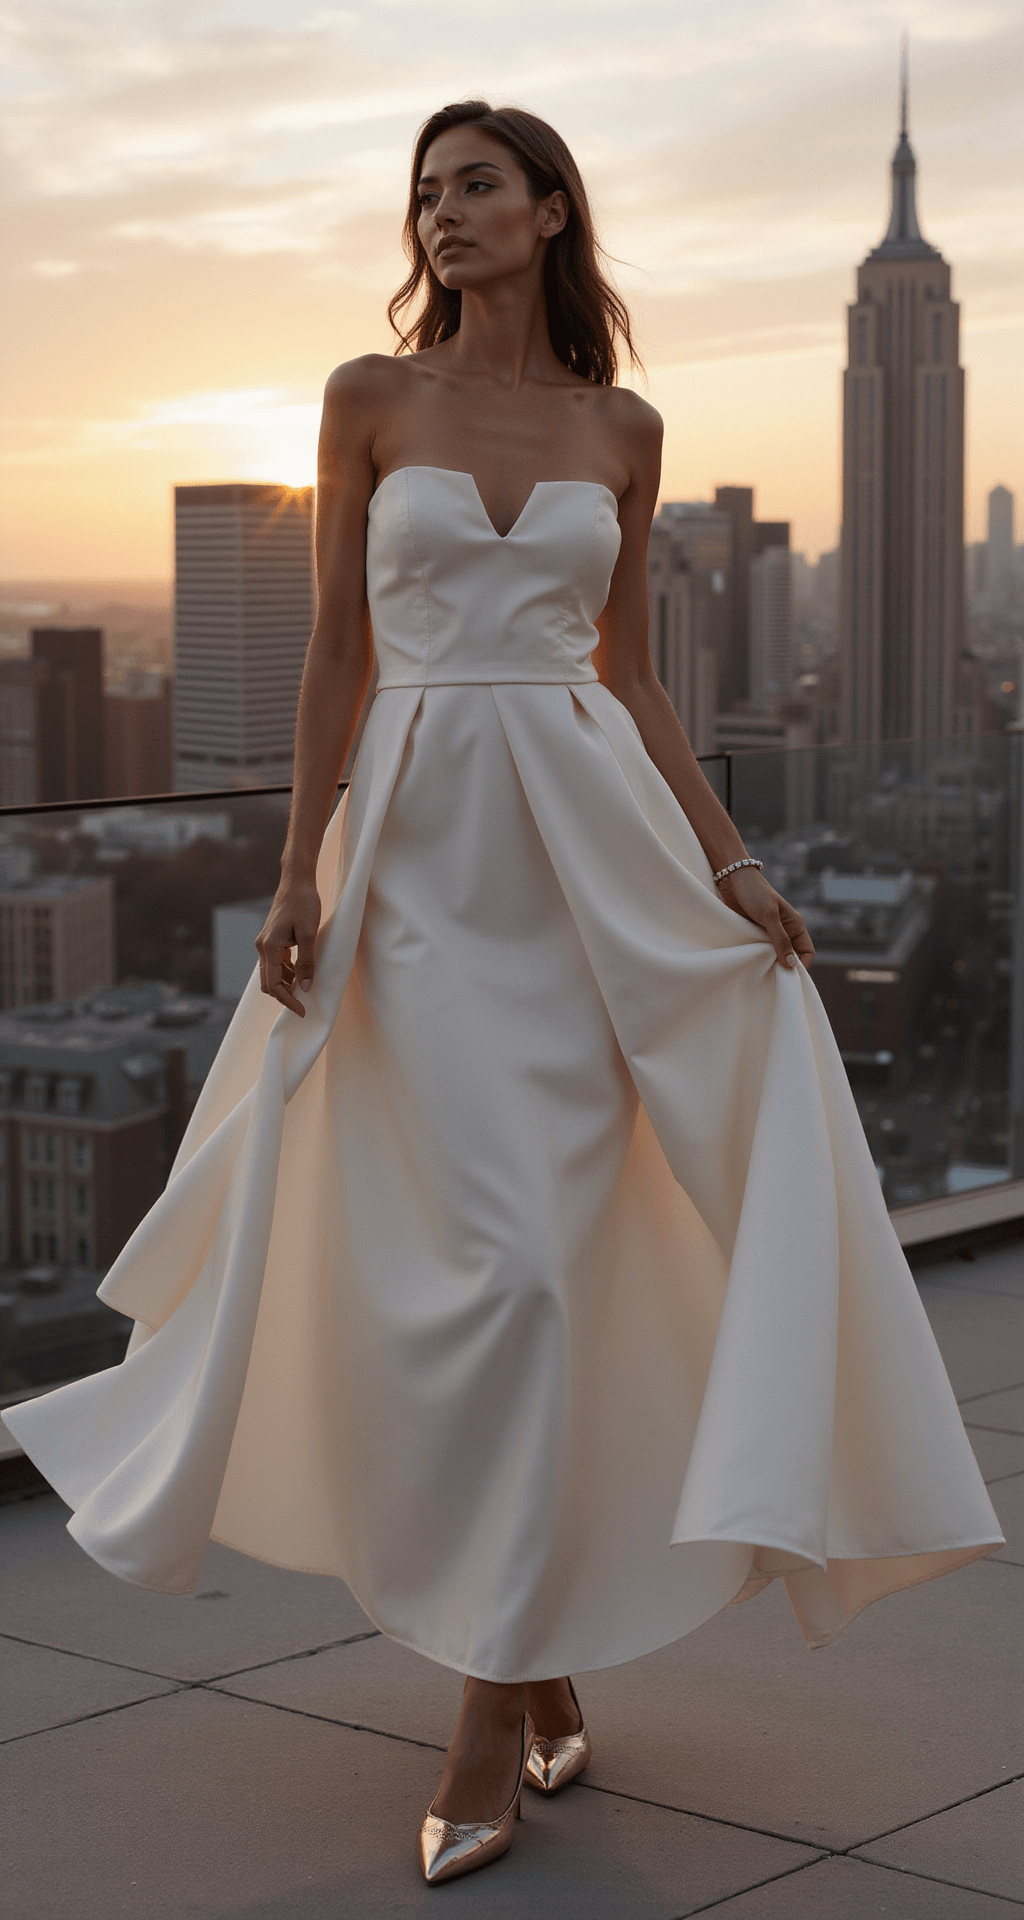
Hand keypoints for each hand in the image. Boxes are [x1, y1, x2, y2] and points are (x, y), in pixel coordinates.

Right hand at [255, 877, 321, 1015]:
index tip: (302, 1010)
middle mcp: (262, 947)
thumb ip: (306, 962)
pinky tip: (300, 973)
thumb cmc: (304, 904)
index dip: (287, 1001)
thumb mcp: (309, 934)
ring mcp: (265, 943)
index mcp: (269, 947)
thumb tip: (305, 987)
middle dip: (284, 996)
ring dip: (286, 985)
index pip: (273, 985)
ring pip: (271, 974)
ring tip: (305, 989)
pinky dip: (286, 973)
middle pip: (268, 983)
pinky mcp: (271, 939)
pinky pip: (275, 963)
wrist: (296, 882)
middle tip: (303, 1005)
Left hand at [716, 866, 814, 969]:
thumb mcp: (769, 916)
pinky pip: (761, 952)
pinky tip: (751, 965)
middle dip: (785, 968)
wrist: (733, 881)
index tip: (789, 977)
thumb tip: (790, 964)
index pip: (807, 951)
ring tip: (761, 973)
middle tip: (773, 979)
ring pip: (776, 956)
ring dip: (770, 964)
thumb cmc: (755, 893)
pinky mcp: (755, 935)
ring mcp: (770, 934)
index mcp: (795, 925)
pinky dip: (758, 959)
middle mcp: (785, 932)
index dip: (801, 965)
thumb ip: (780, 939)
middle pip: (792, 957)